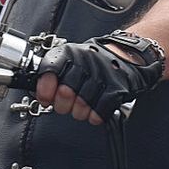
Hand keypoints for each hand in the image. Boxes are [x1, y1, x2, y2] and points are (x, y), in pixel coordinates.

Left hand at [36, 38, 163, 125]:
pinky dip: (95, 115)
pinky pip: (99, 110)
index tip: (46, 99)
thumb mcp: (72, 59)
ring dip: (80, 111)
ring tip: (82, 106)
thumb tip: (40, 94)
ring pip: (82, 104)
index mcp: (70, 53)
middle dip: (63, 105)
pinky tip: (94, 111)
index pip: (50, 70)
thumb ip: (54, 74)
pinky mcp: (116, 89)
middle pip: (65, 93)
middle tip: (66, 104)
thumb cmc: (96, 62)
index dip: (45, 90)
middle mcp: (85, 62)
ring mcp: (102, 75)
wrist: (128, 56)